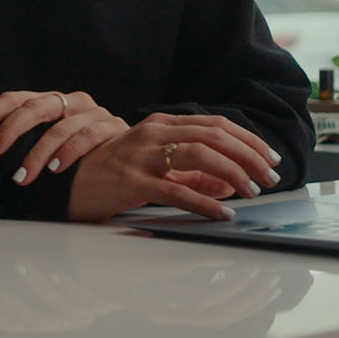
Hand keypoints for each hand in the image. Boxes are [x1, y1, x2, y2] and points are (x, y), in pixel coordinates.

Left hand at [0, 90, 128, 185]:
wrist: (131, 158)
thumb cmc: (81, 156)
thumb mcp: (51, 145)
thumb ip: (27, 142)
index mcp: (51, 100)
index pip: (15, 98)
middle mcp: (72, 101)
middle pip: (36, 106)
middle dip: (11, 130)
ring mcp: (94, 112)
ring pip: (60, 126)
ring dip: (38, 153)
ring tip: (22, 176)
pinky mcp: (114, 127)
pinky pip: (88, 136)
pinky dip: (70, 153)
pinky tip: (56, 170)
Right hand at [66, 113, 282, 222]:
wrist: (67, 185)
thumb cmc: (112, 175)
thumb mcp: (157, 168)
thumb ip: (192, 174)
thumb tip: (230, 183)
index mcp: (161, 125)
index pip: (215, 125)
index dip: (247, 140)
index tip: (269, 157)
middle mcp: (154, 133)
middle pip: (214, 136)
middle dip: (249, 155)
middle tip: (271, 176)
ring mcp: (142, 156)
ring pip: (200, 155)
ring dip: (234, 173)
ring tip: (252, 191)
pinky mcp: (133, 181)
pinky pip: (177, 190)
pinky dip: (206, 202)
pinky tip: (222, 212)